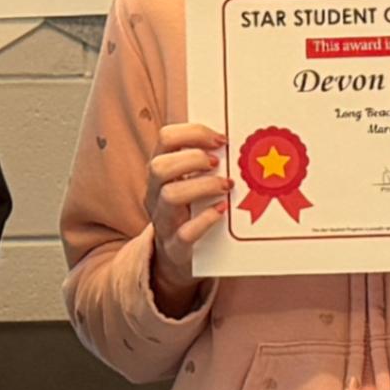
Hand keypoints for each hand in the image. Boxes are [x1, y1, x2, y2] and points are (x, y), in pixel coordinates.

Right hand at [143, 118, 229, 314]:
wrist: (175, 257)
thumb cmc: (189, 211)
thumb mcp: (190, 182)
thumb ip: (203, 162)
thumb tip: (234, 142)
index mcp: (160, 172)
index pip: (166, 138)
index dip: (194, 133)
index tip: (221, 140)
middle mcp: (154, 193)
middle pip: (159, 166)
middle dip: (192, 159)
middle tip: (217, 163)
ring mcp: (163, 220)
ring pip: (169, 195)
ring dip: (202, 186)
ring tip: (225, 186)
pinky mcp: (175, 246)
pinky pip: (185, 233)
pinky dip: (206, 220)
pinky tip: (223, 211)